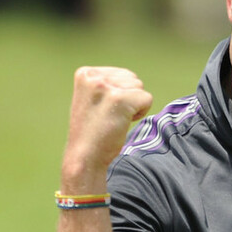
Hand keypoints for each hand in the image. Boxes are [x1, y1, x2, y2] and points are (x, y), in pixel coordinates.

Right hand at [63, 66, 152, 184]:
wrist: (85, 157)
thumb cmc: (92, 132)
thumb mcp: (92, 99)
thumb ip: (106, 84)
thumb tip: (131, 79)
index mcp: (85, 74)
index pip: (121, 74)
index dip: (120, 95)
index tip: (104, 111)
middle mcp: (93, 77)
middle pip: (132, 79)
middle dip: (128, 99)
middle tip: (110, 117)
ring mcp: (106, 87)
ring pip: (139, 88)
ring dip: (134, 106)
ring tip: (115, 120)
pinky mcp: (120, 99)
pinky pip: (147, 99)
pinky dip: (141, 113)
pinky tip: (122, 123)